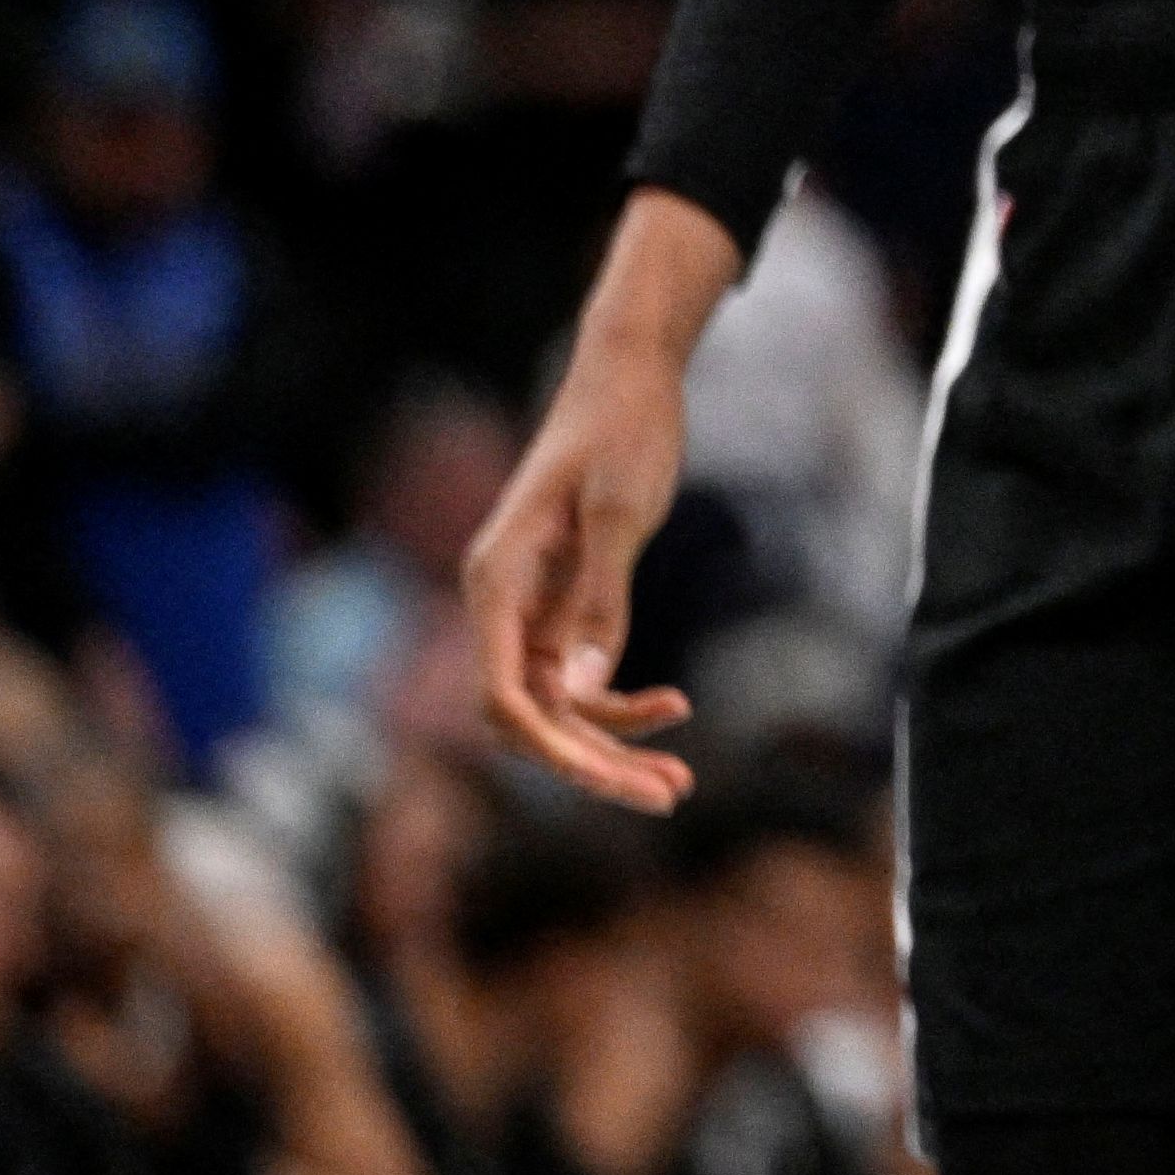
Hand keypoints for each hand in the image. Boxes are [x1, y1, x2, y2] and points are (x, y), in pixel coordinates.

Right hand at [469, 198, 736, 812]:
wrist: (628, 378)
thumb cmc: (622, 431)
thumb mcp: (620, 512)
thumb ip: (599, 596)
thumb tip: (580, 687)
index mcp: (496, 581)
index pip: (503, 694)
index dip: (552, 749)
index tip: (608, 783)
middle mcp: (500, 604)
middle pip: (530, 716)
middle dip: (593, 764)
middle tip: (669, 796)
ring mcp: (529, 609)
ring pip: (555, 706)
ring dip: (609, 745)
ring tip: (679, 782)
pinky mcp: (561, 606)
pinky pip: (578, 677)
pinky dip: (618, 702)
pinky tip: (673, 709)